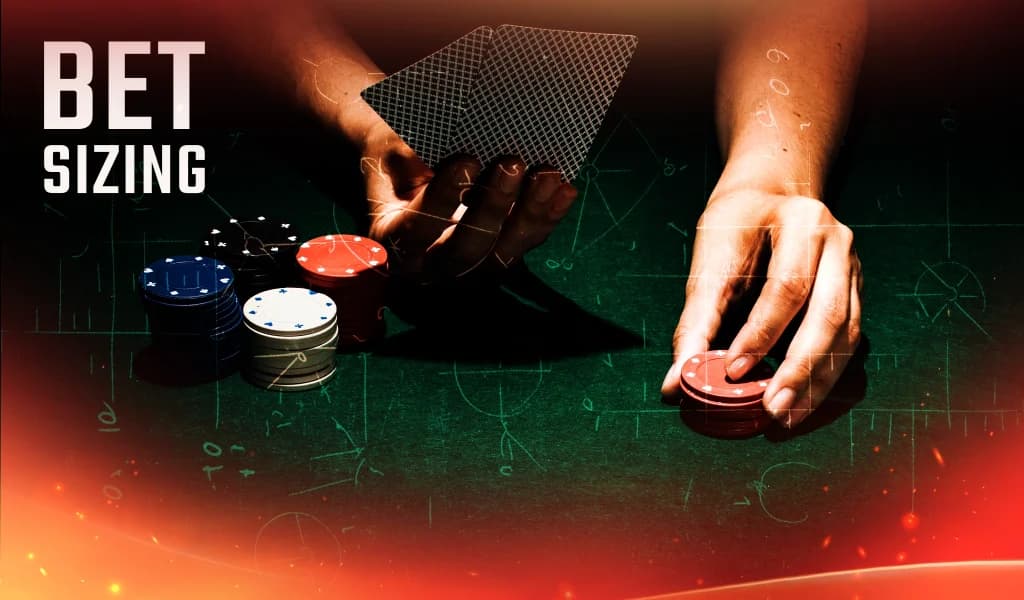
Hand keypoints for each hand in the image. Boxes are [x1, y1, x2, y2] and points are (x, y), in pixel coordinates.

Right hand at [358, 125, 577, 282]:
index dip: (442, 197)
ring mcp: (468, 266)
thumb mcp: (391, 149)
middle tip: (511, 163)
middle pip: (465, 250)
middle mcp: (429, 264)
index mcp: (391, 240)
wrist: (408, 162)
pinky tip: (565, 189)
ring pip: (502, 254)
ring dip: (529, 214)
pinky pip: (526, 242)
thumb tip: (453, 149)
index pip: (416, 228)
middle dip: (493, 207)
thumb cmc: (395, 152)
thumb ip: (411, 157)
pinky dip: (547, 216)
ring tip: (547, 175)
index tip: (466, 159)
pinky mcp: (499, 256)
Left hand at [660, 188, 862, 427]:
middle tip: (770, 409)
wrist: (771, 195)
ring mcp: (853, 268)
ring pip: (846, 334)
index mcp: (800, 221)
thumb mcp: (709, 260)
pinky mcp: (856, 293)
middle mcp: (837, 242)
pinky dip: (824, 376)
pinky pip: (849, 341)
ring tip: (784, 417)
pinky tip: (801, 401)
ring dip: (816, 382)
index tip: (731, 370)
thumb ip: (694, 323)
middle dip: (798, 368)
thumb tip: (674, 385)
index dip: (761, 333)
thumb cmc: (734, 228)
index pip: (786, 285)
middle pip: (828, 313)